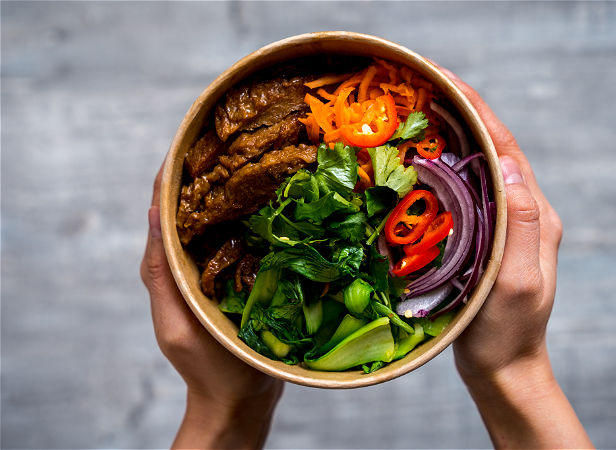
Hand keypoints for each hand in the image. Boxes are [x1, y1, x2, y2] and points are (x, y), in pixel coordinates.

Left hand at [141, 163, 283, 448]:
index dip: (173, 168)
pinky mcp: (242, 273)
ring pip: (221, 216)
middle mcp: (191, 258)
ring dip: (235, 187)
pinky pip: (245, 235)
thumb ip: (162, 274)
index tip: (195, 136)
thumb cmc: (208, 367)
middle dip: (209, 169)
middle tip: (237, 136)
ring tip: (259, 155)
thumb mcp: (179, 324)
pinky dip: (255, 214)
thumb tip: (152, 212)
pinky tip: (277, 198)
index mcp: (169, 265)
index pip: (163, 205)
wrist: (241, 398)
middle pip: (194, 203)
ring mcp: (217, 265)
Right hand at [436, 67, 592, 448]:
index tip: (445, 79)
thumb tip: (513, 164)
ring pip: (476, 166)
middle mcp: (522, 210)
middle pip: (491, 148)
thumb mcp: (516, 281)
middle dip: (460, 112)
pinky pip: (463, 191)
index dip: (478, 110)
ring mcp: (502, 222)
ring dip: (449, 135)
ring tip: (414, 112)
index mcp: (534, 214)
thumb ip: (519, 224)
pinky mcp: (483, 235)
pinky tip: (416, 163)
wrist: (502, 366)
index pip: (506, 148)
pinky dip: (440, 168)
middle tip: (420, 87)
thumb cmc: (506, 331)